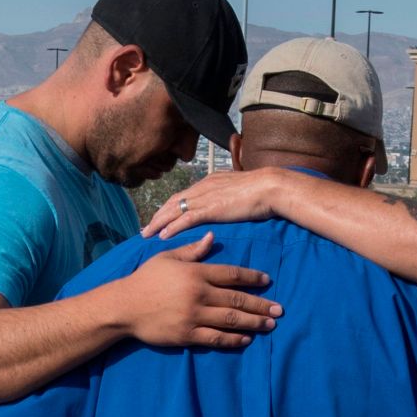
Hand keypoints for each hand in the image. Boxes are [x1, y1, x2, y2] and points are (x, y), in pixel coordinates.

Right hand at [112, 233, 279, 348]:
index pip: (231, 274)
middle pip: (237, 299)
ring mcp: (193, 316)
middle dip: (261, 304)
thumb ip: (192, 250)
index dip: (252, 277)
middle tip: (279, 310)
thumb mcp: (167, 258)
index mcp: (195, 273)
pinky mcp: (187, 335)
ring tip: (270, 325)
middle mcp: (198, 294)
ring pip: (231, 320)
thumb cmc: (145, 279)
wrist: (124, 307)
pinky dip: (233, 340)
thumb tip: (212, 238)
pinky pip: (216, 338)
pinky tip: (247, 339)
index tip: (267, 281)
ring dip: (253, 323)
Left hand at [141, 168, 295, 239]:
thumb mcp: (239, 189)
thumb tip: (226, 202)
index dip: (169, 207)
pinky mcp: (211, 208)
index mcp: (209, 181)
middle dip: (158, 215)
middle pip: (173, 202)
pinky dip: (173, 227)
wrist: (270, 187)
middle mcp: (203, 187)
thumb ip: (228, 195)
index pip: (183, 195)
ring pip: (175, 210)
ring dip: (159, 222)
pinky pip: (186, 218)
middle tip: (145, 228)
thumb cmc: (261, 190)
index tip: (159, 217)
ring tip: (147, 234)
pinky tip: (163, 235)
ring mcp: (206, 197)